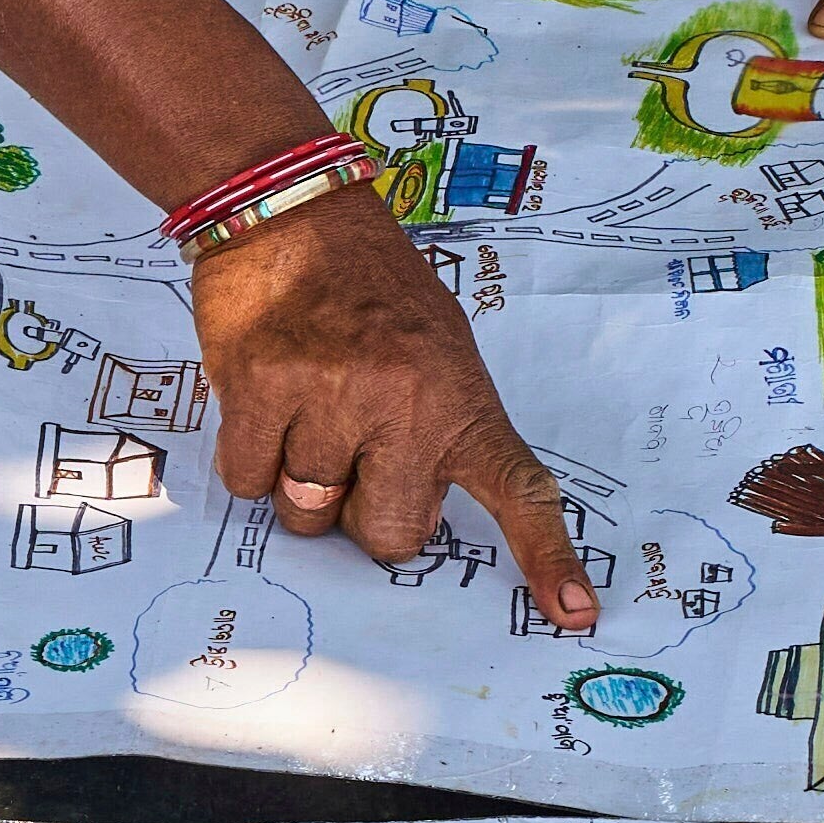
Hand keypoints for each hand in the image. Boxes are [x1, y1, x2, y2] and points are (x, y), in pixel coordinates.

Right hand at [187, 186, 596, 621]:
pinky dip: (250, 458)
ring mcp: (330, 396)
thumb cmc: (369, 287)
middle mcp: (404, 402)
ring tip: (304, 411)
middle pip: (388, 535)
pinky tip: (262, 403)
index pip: (517, 488)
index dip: (546, 555)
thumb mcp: (438, 347)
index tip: (575, 612)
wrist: (292, 209)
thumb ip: (437, 429)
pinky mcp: (260, 388)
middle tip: (354, 452)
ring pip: (308, 512)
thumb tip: (409, 514)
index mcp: (460, 396)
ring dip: (300, 481)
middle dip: (365, 512)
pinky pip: (248, 480)